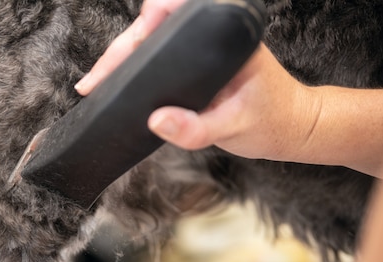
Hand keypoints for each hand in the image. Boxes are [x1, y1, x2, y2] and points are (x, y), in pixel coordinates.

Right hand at [75, 1, 321, 162]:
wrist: (290, 127)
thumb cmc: (271, 120)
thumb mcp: (235, 127)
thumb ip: (197, 128)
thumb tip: (155, 121)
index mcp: (226, 33)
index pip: (177, 10)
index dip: (149, 19)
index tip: (129, 44)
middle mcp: (211, 32)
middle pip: (153, 28)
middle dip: (119, 51)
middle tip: (92, 82)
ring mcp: (200, 47)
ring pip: (151, 42)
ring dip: (121, 59)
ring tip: (95, 83)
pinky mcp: (193, 62)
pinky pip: (157, 58)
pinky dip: (133, 68)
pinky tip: (114, 82)